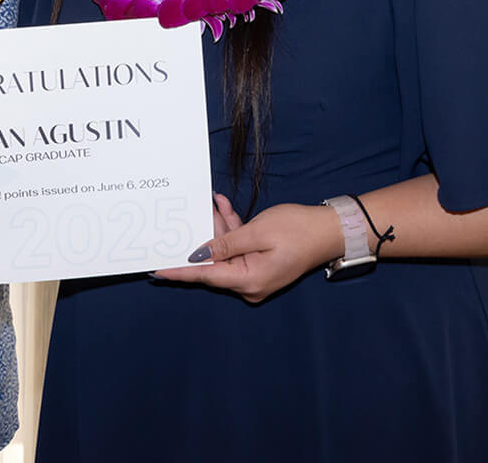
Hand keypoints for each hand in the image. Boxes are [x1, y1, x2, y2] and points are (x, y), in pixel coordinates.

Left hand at [153, 197, 342, 302]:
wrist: (331, 230)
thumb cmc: (299, 230)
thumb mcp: (258, 232)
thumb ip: (225, 243)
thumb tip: (198, 255)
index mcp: (248, 280)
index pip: (204, 276)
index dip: (179, 271)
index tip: (155, 268)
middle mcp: (250, 284)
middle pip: (215, 262)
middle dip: (204, 236)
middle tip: (193, 212)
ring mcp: (256, 276)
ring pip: (226, 252)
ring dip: (220, 228)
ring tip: (213, 203)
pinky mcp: (262, 265)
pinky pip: (240, 249)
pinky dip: (233, 231)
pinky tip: (224, 209)